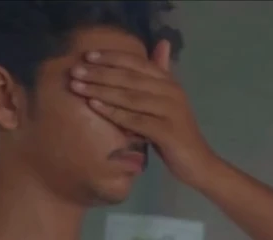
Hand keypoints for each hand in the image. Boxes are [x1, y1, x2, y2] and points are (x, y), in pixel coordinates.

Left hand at [69, 39, 220, 186]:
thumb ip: (160, 74)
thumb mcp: (166, 100)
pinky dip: (113, 112)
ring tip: (76, 86)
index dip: (112, 57)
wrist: (198, 163)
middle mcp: (172, 93)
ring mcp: (171, 112)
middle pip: (130, 78)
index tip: (86, 56)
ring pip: (130, 97)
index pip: (138, 63)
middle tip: (75, 71)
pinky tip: (94, 105)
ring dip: (101, 90)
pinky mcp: (168, 132)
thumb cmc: (175, 132)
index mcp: (170, 83)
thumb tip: (162, 42)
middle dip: (100, 73)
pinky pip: (135, 119)